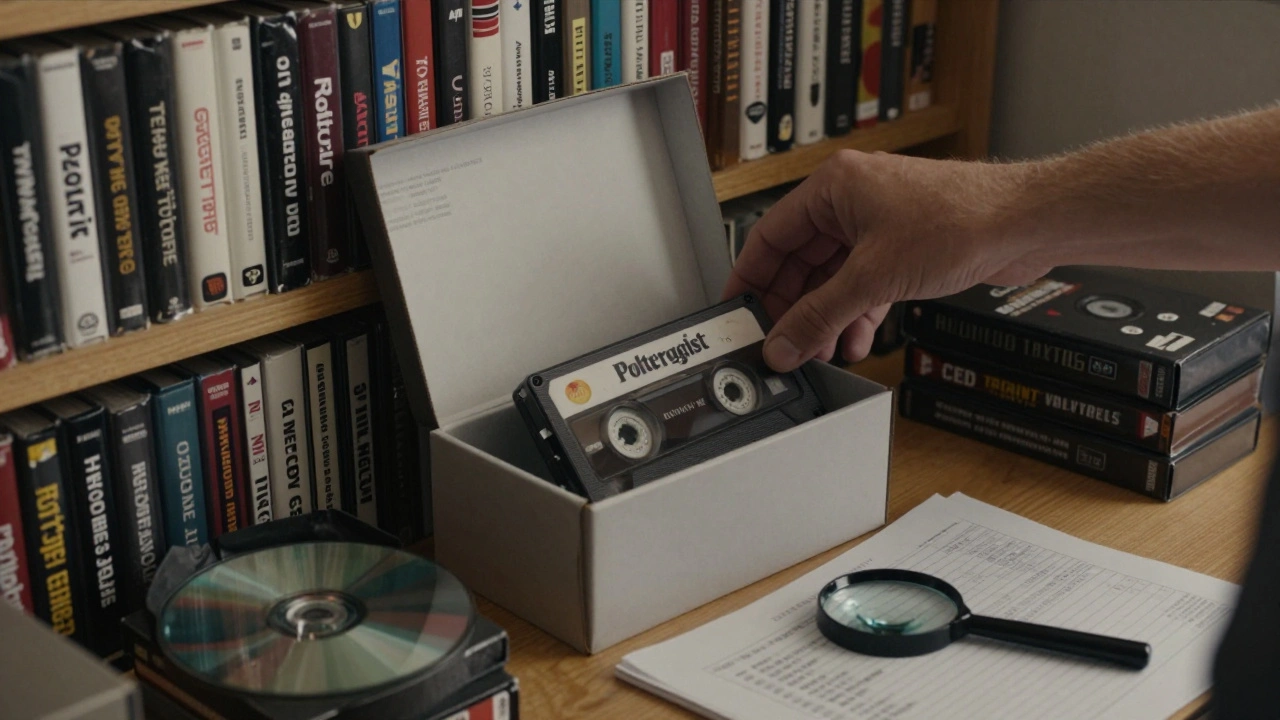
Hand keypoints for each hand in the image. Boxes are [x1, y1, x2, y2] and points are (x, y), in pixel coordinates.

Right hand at [722, 150, 1051, 370]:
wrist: (1024, 223)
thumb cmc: (960, 219)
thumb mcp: (873, 277)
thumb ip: (820, 315)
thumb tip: (784, 342)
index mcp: (833, 188)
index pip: (770, 236)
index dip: (750, 278)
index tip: (738, 312)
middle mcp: (852, 201)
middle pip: (801, 262)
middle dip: (793, 307)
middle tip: (780, 343)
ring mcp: (879, 225)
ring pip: (834, 277)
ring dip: (826, 316)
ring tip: (816, 350)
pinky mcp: (904, 248)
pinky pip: (864, 284)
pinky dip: (857, 314)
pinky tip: (855, 341)